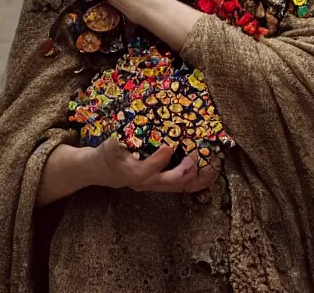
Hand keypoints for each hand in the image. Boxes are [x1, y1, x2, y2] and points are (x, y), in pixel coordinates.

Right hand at [88, 136, 219, 192]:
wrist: (102, 172)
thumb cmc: (107, 155)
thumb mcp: (109, 145)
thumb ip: (119, 139)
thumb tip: (131, 127)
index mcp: (134, 172)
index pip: (149, 168)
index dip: (159, 159)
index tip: (169, 146)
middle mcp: (147, 182)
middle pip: (171, 181)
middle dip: (186, 168)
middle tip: (194, 154)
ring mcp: (154, 185)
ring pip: (179, 186)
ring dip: (196, 177)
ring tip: (211, 166)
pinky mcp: (159, 184)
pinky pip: (180, 186)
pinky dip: (195, 180)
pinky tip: (207, 172)